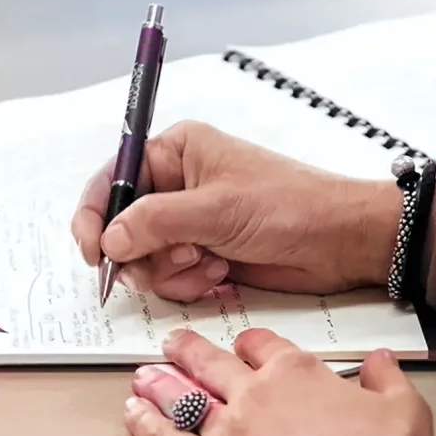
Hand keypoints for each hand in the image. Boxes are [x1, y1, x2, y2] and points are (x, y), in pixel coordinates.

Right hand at [71, 121, 399, 300]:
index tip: (96, 252)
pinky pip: (169, 278)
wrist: (340, 242)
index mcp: (175, 152)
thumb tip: (110, 238)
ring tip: (209, 262)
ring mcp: (189, 221)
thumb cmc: (291, 206)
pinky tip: (221, 273)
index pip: (112, 179)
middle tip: (179, 257)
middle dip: (145, 253)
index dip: (95, 216)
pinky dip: (188, 283)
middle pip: (122, 228)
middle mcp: (176, 184)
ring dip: (172, 271)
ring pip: (144, 259)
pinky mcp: (202, 252)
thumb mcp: (217, 209)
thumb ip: (155, 221)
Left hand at [125, 328, 433, 435]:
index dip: (249, 345)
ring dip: (160, 382)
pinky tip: (133, 414)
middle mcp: (256, 393)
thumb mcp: (404, 410)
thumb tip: (381, 361)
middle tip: (175, 344)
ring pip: (182, 394)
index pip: (263, 347)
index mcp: (299, 373)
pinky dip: (145, 424)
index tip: (243, 346)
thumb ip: (386, 379)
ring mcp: (228, 429)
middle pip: (212, 362)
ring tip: (144, 375)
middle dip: (190, 350)